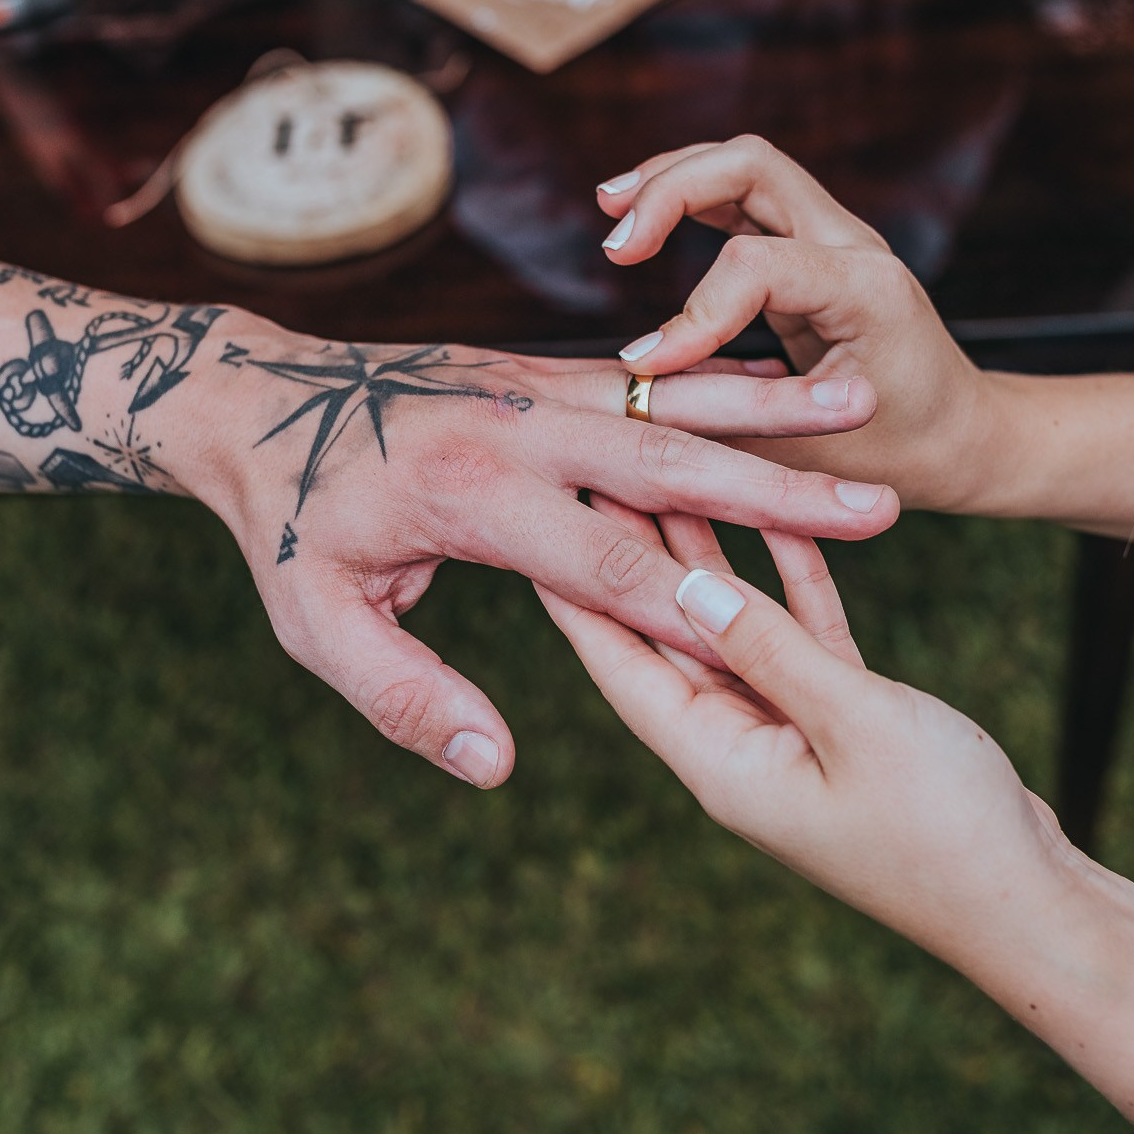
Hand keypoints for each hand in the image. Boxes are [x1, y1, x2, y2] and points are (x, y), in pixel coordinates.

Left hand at [176, 326, 894, 788]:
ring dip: (769, 407)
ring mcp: (532, 385)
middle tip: (879, 505)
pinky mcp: (539, 368)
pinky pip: (645, 373)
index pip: (609, 564)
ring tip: (861, 402)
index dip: (695, 612)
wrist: (254, 397)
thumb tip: (496, 765)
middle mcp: (516, 429)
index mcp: (473, 499)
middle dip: (781, 486)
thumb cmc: (290, 523)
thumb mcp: (317, 626)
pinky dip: (718, 377)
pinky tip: (785, 383)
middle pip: (671, 460)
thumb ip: (408, 697)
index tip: (783, 646)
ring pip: (673, 396)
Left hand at [536, 502, 1069, 961]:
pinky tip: (780, 516)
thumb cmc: (946, 832)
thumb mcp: (852, 723)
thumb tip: (683, 583)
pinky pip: (801, 637)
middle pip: (669, 634)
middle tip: (599, 465)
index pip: (623, 661)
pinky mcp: (847, 723)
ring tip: (669, 469)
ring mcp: (792, 736)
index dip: (576, 587)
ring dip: (709, 553)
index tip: (536, 516)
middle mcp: (740, 747)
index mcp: (720, 761)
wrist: (1033, 906)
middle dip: (633, 551)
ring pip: (734, 626)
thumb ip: (767, 648)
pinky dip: (790, 581)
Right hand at [596, 136, 1004, 511]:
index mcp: (867, 292)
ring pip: (746, 164)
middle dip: (671, 190)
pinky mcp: (814, 247)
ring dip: (673, 178)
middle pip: (752, 165)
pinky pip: (745, 195)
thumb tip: (643, 400)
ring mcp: (837, 236)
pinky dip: (690, 196)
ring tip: (611, 207)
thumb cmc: (902, 454)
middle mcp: (856, 245)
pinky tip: (641, 218)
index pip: (756, 265)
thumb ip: (730, 418)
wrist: (964, 437)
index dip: (690, 314)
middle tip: (614, 244)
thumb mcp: (815, 454)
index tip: (645, 369)